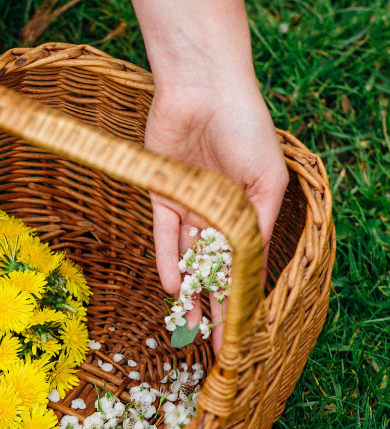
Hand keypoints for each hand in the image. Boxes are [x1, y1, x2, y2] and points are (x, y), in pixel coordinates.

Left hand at [146, 77, 287, 350]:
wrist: (203, 89)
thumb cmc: (245, 128)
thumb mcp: (265, 181)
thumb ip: (257, 226)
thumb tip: (251, 270)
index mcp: (250, 209)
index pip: (245, 262)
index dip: (242, 296)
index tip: (241, 329)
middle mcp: (219, 210)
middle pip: (214, 266)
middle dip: (214, 303)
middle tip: (209, 338)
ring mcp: (190, 204)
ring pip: (187, 257)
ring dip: (189, 290)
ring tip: (187, 322)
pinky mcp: (162, 194)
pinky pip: (164, 235)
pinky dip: (166, 259)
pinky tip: (172, 286)